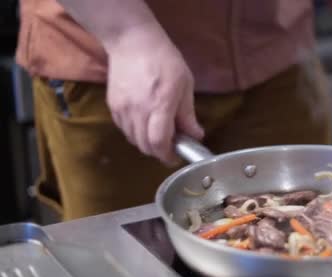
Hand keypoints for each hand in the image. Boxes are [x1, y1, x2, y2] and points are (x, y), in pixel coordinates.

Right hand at [105, 23, 203, 164]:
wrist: (132, 41)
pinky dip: (135, 133)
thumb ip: (188, 113)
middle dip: (158, 152)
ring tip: (157, 135)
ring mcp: (123, 108)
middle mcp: (139, 110)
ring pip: (133, 139)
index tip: (175, 156)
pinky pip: (124, 129)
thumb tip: (196, 135)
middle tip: (169, 147)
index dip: (167, 155)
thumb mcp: (185, 84)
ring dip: (146, 143)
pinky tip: (144, 124)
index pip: (159, 141)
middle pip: (144, 145)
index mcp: (161, 104)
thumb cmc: (164, 60)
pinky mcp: (112, 105)